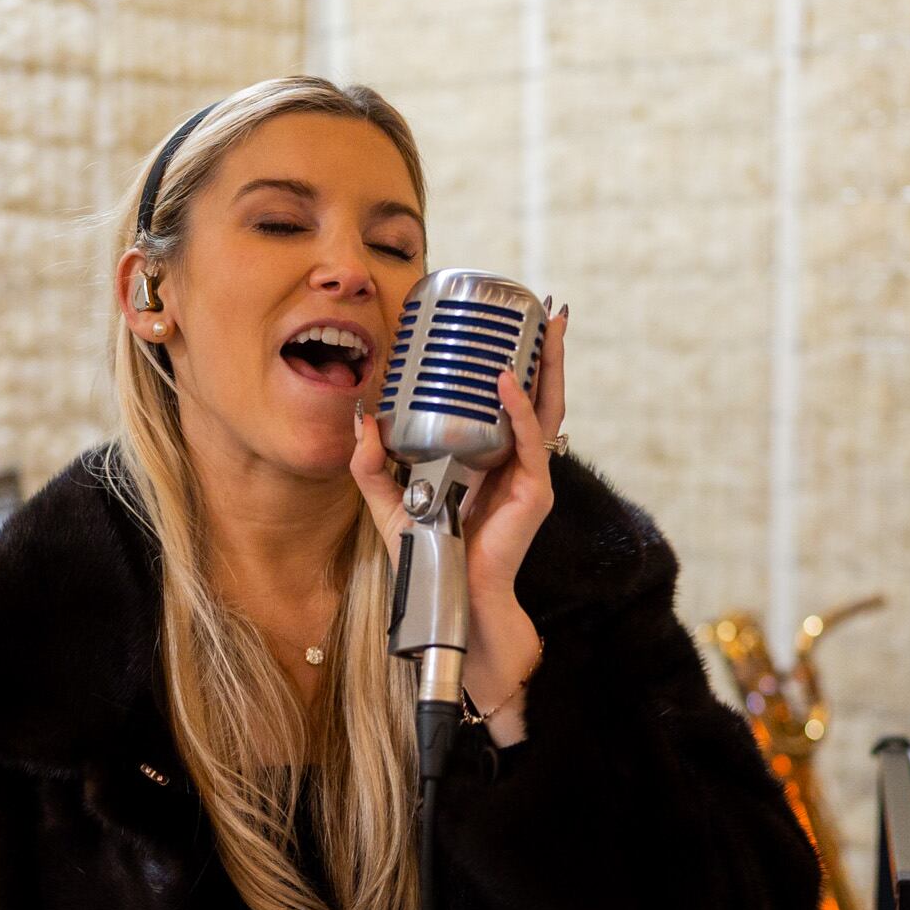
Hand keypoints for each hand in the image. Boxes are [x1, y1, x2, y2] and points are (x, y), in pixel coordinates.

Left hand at [349, 306, 566, 738]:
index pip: (505, 403)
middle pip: (538, 394)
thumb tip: (360, 416)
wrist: (451, 599)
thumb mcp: (389, 502)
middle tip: (546, 309)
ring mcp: (529, 475)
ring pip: (548, 407)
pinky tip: (506, 380)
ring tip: (549, 325)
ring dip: (549, 364)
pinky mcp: (532, 492)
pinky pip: (530, 440)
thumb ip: (371, 463)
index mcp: (488, 459)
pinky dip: (520, 408)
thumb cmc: (428, 557)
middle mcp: (515, 461)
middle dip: (544, 350)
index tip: (503, 326)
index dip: (509, 364)